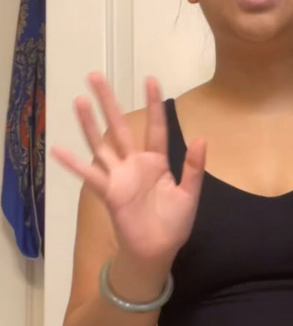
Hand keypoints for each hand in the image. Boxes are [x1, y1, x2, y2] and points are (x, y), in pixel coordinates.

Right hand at [51, 73, 206, 262]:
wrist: (158, 250)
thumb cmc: (174, 223)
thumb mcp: (189, 194)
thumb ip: (193, 167)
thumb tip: (202, 138)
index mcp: (156, 162)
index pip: (155, 128)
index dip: (154, 105)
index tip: (150, 80)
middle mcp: (134, 164)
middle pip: (120, 127)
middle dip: (108, 102)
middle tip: (95, 76)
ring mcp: (119, 176)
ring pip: (102, 144)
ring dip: (89, 123)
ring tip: (78, 100)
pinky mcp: (109, 192)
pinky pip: (89, 175)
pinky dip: (73, 164)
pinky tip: (56, 149)